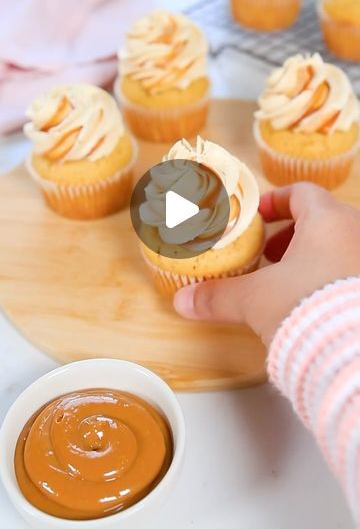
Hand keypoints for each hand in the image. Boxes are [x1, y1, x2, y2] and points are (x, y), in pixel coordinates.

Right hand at [173, 183, 359, 347]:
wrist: (350, 353)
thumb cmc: (307, 308)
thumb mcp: (254, 299)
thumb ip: (218, 295)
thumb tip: (184, 300)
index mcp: (327, 221)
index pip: (303, 192)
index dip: (276, 201)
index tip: (258, 216)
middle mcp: (355, 235)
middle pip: (322, 219)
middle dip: (291, 235)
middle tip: (268, 254)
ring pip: (338, 246)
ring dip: (311, 257)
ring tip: (287, 280)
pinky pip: (349, 272)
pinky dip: (329, 278)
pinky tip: (311, 303)